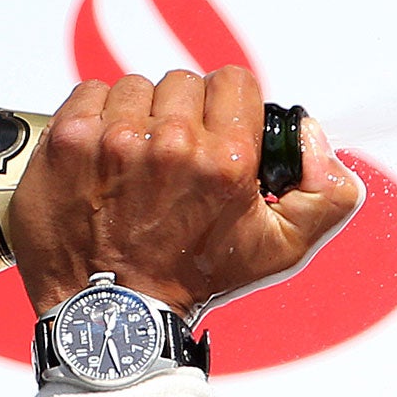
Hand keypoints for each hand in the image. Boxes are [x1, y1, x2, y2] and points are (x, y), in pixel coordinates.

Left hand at [9, 67, 362, 318]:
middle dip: (184, 115)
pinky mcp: (68, 140)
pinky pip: (90, 91)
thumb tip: (312, 136)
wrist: (113, 314)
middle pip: (185, 82)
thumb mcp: (281, 249)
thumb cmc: (193, 280)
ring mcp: (114, 139)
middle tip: (173, 163)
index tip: (215, 139)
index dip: (228, 109)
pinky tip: (103, 159)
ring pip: (137, 87)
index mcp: (227, 160)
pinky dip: (97, 118)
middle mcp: (171, 143)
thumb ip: (328, 193)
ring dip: (139, 117)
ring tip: (135, 164)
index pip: (235, 82)